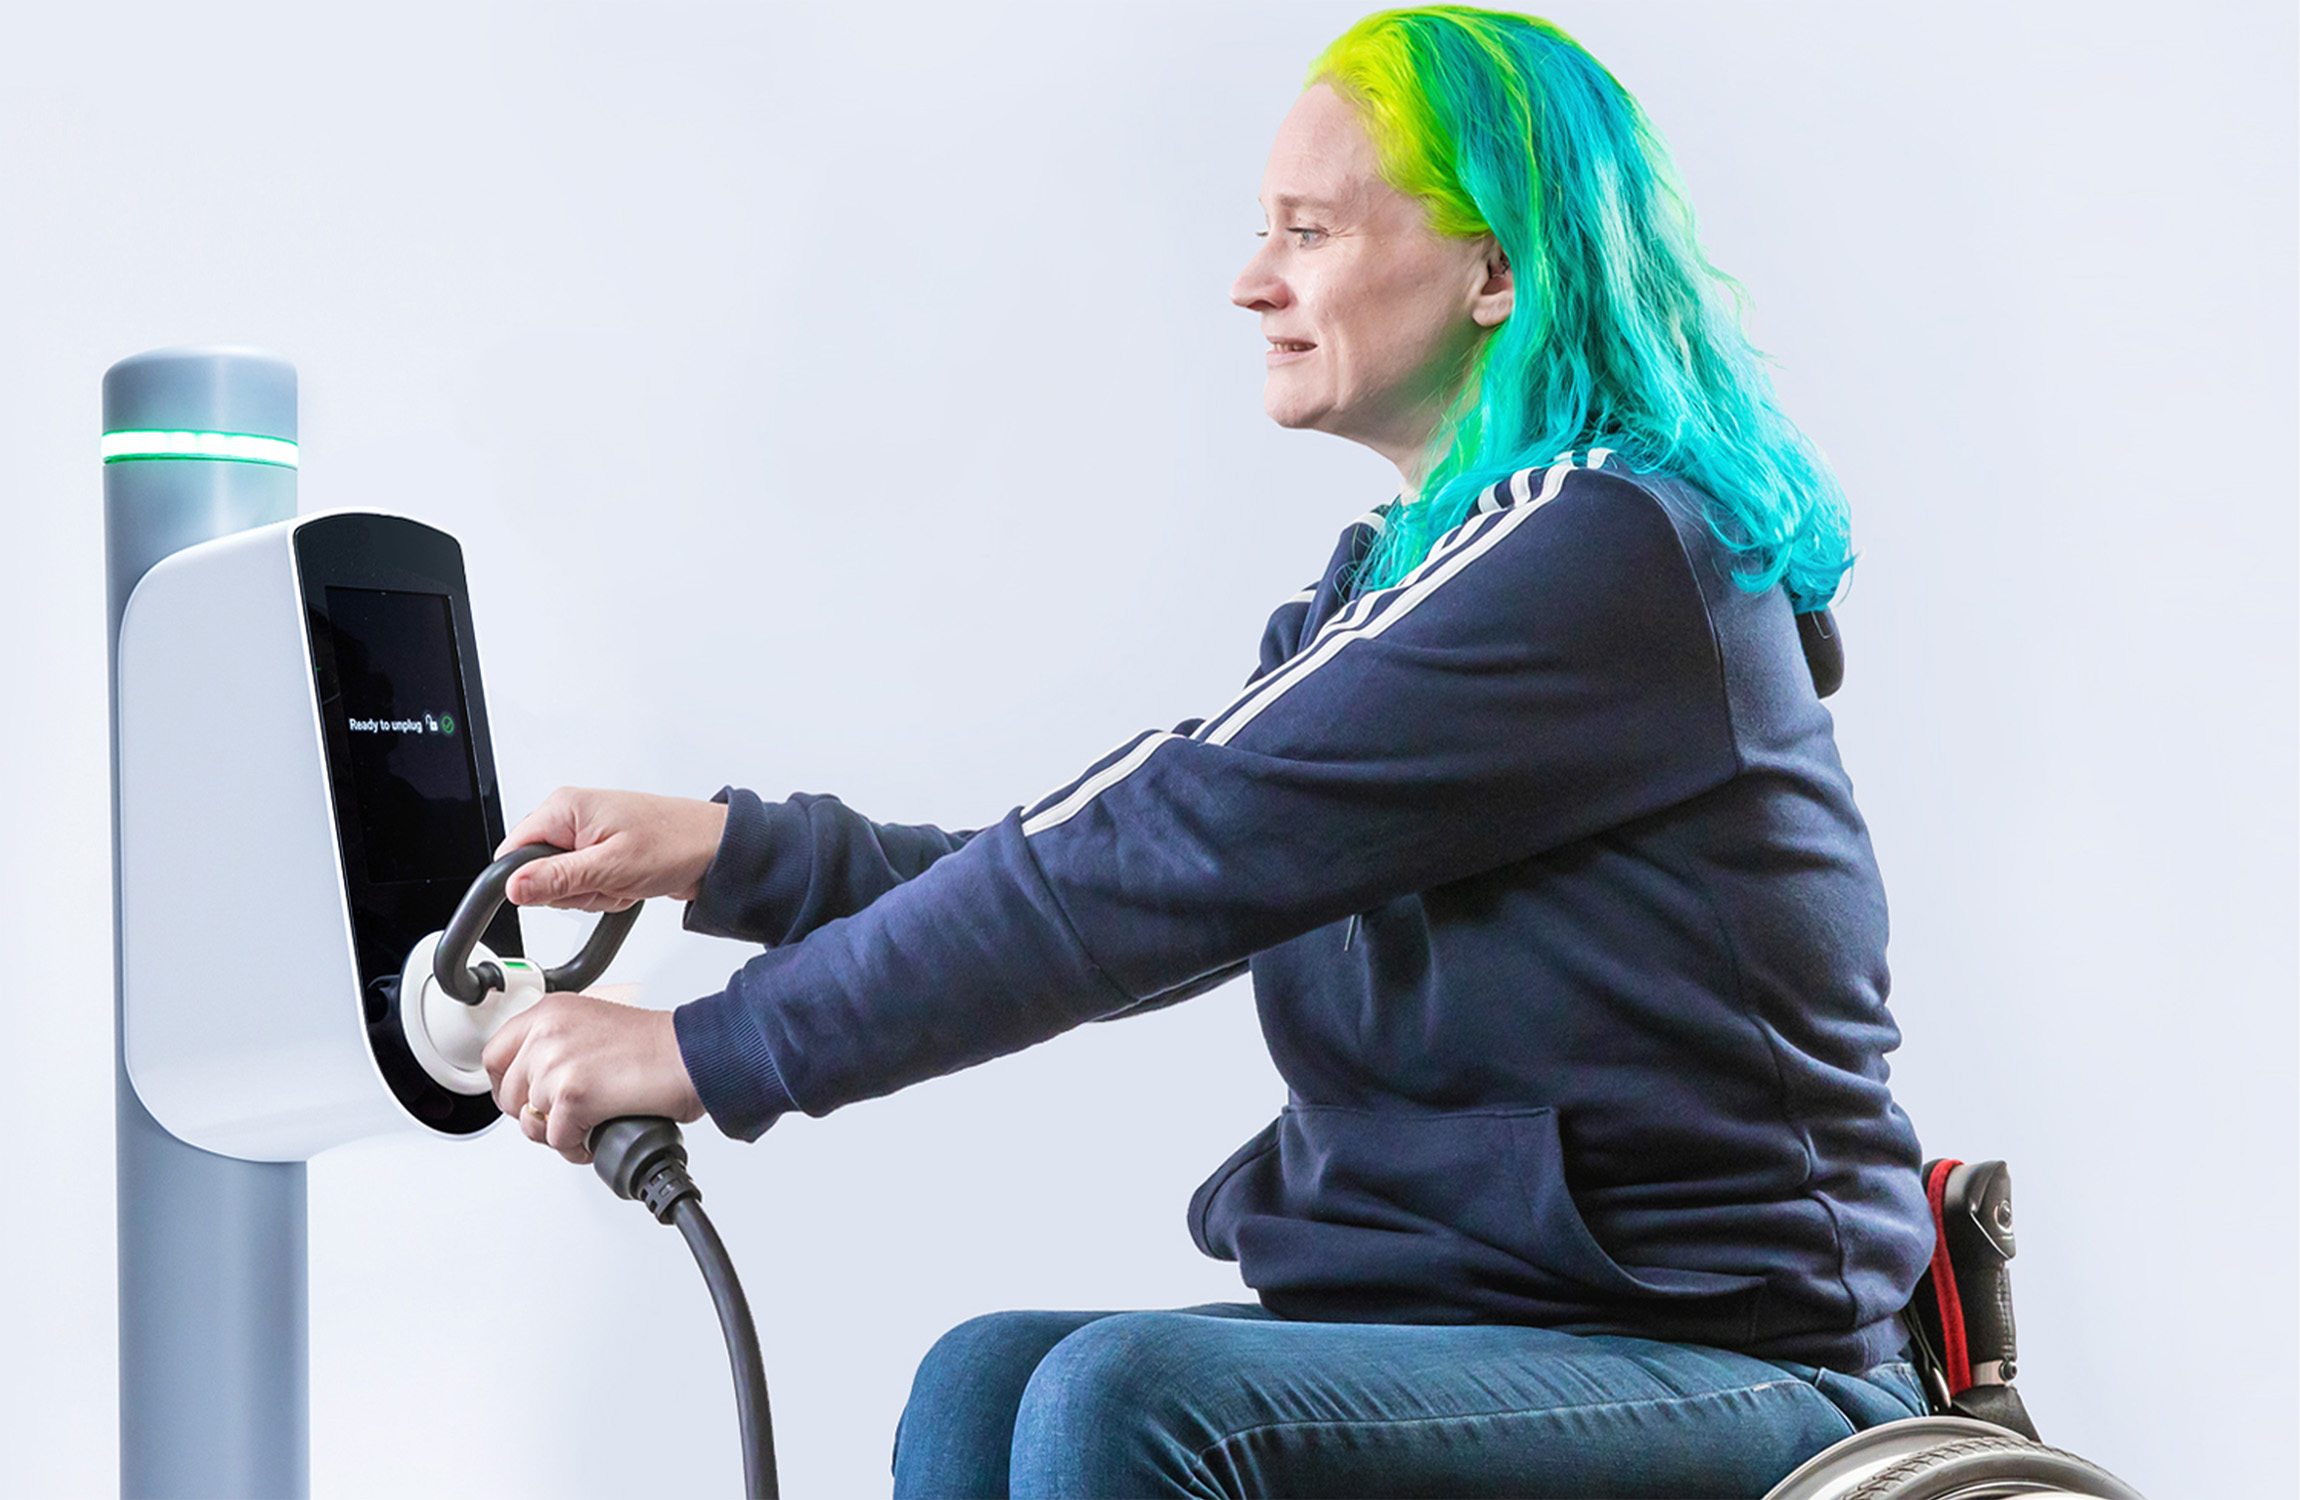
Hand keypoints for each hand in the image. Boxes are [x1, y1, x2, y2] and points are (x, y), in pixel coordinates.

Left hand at [482, 990, 705, 1163]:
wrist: (691, 1055)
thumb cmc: (656, 1045)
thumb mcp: (592, 1023)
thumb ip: (556, 1042)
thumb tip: (533, 1080)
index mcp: (549, 1012)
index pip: (495, 1054)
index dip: (506, 1085)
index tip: (522, 1096)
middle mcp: (547, 1033)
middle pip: (509, 1094)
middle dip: (535, 1114)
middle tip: (565, 1116)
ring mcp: (557, 1063)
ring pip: (532, 1121)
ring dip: (559, 1132)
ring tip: (589, 1123)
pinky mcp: (573, 1095)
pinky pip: (557, 1140)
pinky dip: (577, 1147)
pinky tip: (599, 1132)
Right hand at [498, 787, 729, 911]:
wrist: (719, 850)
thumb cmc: (678, 843)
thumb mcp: (612, 866)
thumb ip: (558, 878)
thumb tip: (514, 887)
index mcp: (565, 807)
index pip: (512, 852)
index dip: (530, 880)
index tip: (563, 889)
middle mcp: (573, 818)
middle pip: (538, 874)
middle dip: (572, 891)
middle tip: (608, 881)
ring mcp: (588, 837)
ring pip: (564, 886)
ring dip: (595, 894)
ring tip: (625, 879)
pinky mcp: (603, 854)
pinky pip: (586, 887)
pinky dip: (608, 893)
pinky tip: (631, 883)